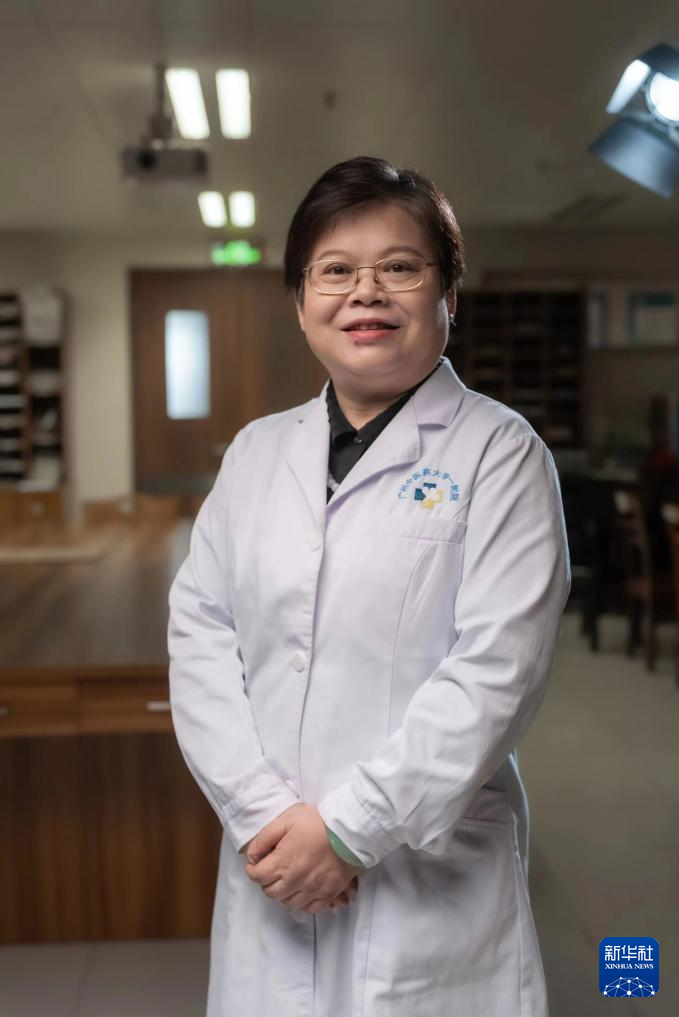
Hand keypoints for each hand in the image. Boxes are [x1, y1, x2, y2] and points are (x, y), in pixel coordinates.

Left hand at [243, 803, 361, 913]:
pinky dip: (301, 903)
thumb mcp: (287, 820)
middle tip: (270, 870)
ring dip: (282, 893)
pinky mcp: (328, 894)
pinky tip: (302, 891)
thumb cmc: (318, 822)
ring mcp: (312, 890)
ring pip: (288, 903)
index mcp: (283, 863)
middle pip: (271, 893)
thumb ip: (265, 838)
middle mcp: (295, 881)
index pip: (257, 876)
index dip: (252, 869)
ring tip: (286, 880)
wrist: (350, 830)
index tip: (255, 863)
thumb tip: (252, 854)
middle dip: (266, 882)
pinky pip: (309, 908)